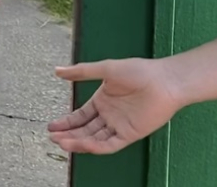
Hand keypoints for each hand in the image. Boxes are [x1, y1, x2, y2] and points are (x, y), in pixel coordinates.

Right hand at [48, 58, 185, 154]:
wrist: (165, 81)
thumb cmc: (138, 71)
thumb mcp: (105, 69)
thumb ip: (81, 72)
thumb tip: (57, 71)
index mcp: (102, 101)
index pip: (80, 116)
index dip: (65, 123)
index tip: (51, 127)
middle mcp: (109, 116)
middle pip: (84, 130)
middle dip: (68, 135)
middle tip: (53, 138)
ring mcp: (119, 126)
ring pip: (94, 139)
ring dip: (78, 142)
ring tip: (62, 143)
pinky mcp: (130, 134)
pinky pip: (110, 144)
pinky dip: (96, 146)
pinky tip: (83, 144)